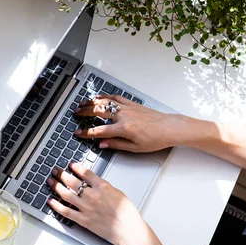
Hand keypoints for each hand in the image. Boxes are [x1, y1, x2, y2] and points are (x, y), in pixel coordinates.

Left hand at [47, 162, 143, 244]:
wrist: (128, 230)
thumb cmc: (127, 214)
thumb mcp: (118, 193)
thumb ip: (104, 187)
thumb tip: (95, 183)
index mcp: (102, 187)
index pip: (86, 173)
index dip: (77, 168)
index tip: (71, 165)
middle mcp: (92, 195)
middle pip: (72, 181)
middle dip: (62, 174)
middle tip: (56, 171)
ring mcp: (86, 208)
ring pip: (66, 194)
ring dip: (56, 186)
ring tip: (51, 181)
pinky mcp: (82, 220)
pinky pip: (65, 211)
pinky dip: (56, 206)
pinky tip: (51, 201)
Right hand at [74, 95, 188, 152]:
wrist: (169, 128)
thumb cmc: (155, 139)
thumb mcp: (135, 148)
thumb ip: (116, 144)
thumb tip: (102, 144)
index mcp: (123, 129)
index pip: (99, 131)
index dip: (86, 133)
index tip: (78, 133)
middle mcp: (123, 116)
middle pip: (98, 112)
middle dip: (85, 112)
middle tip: (76, 113)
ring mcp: (127, 108)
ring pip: (105, 102)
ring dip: (92, 102)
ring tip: (82, 104)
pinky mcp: (132, 104)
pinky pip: (116, 98)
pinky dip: (105, 96)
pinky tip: (99, 97)